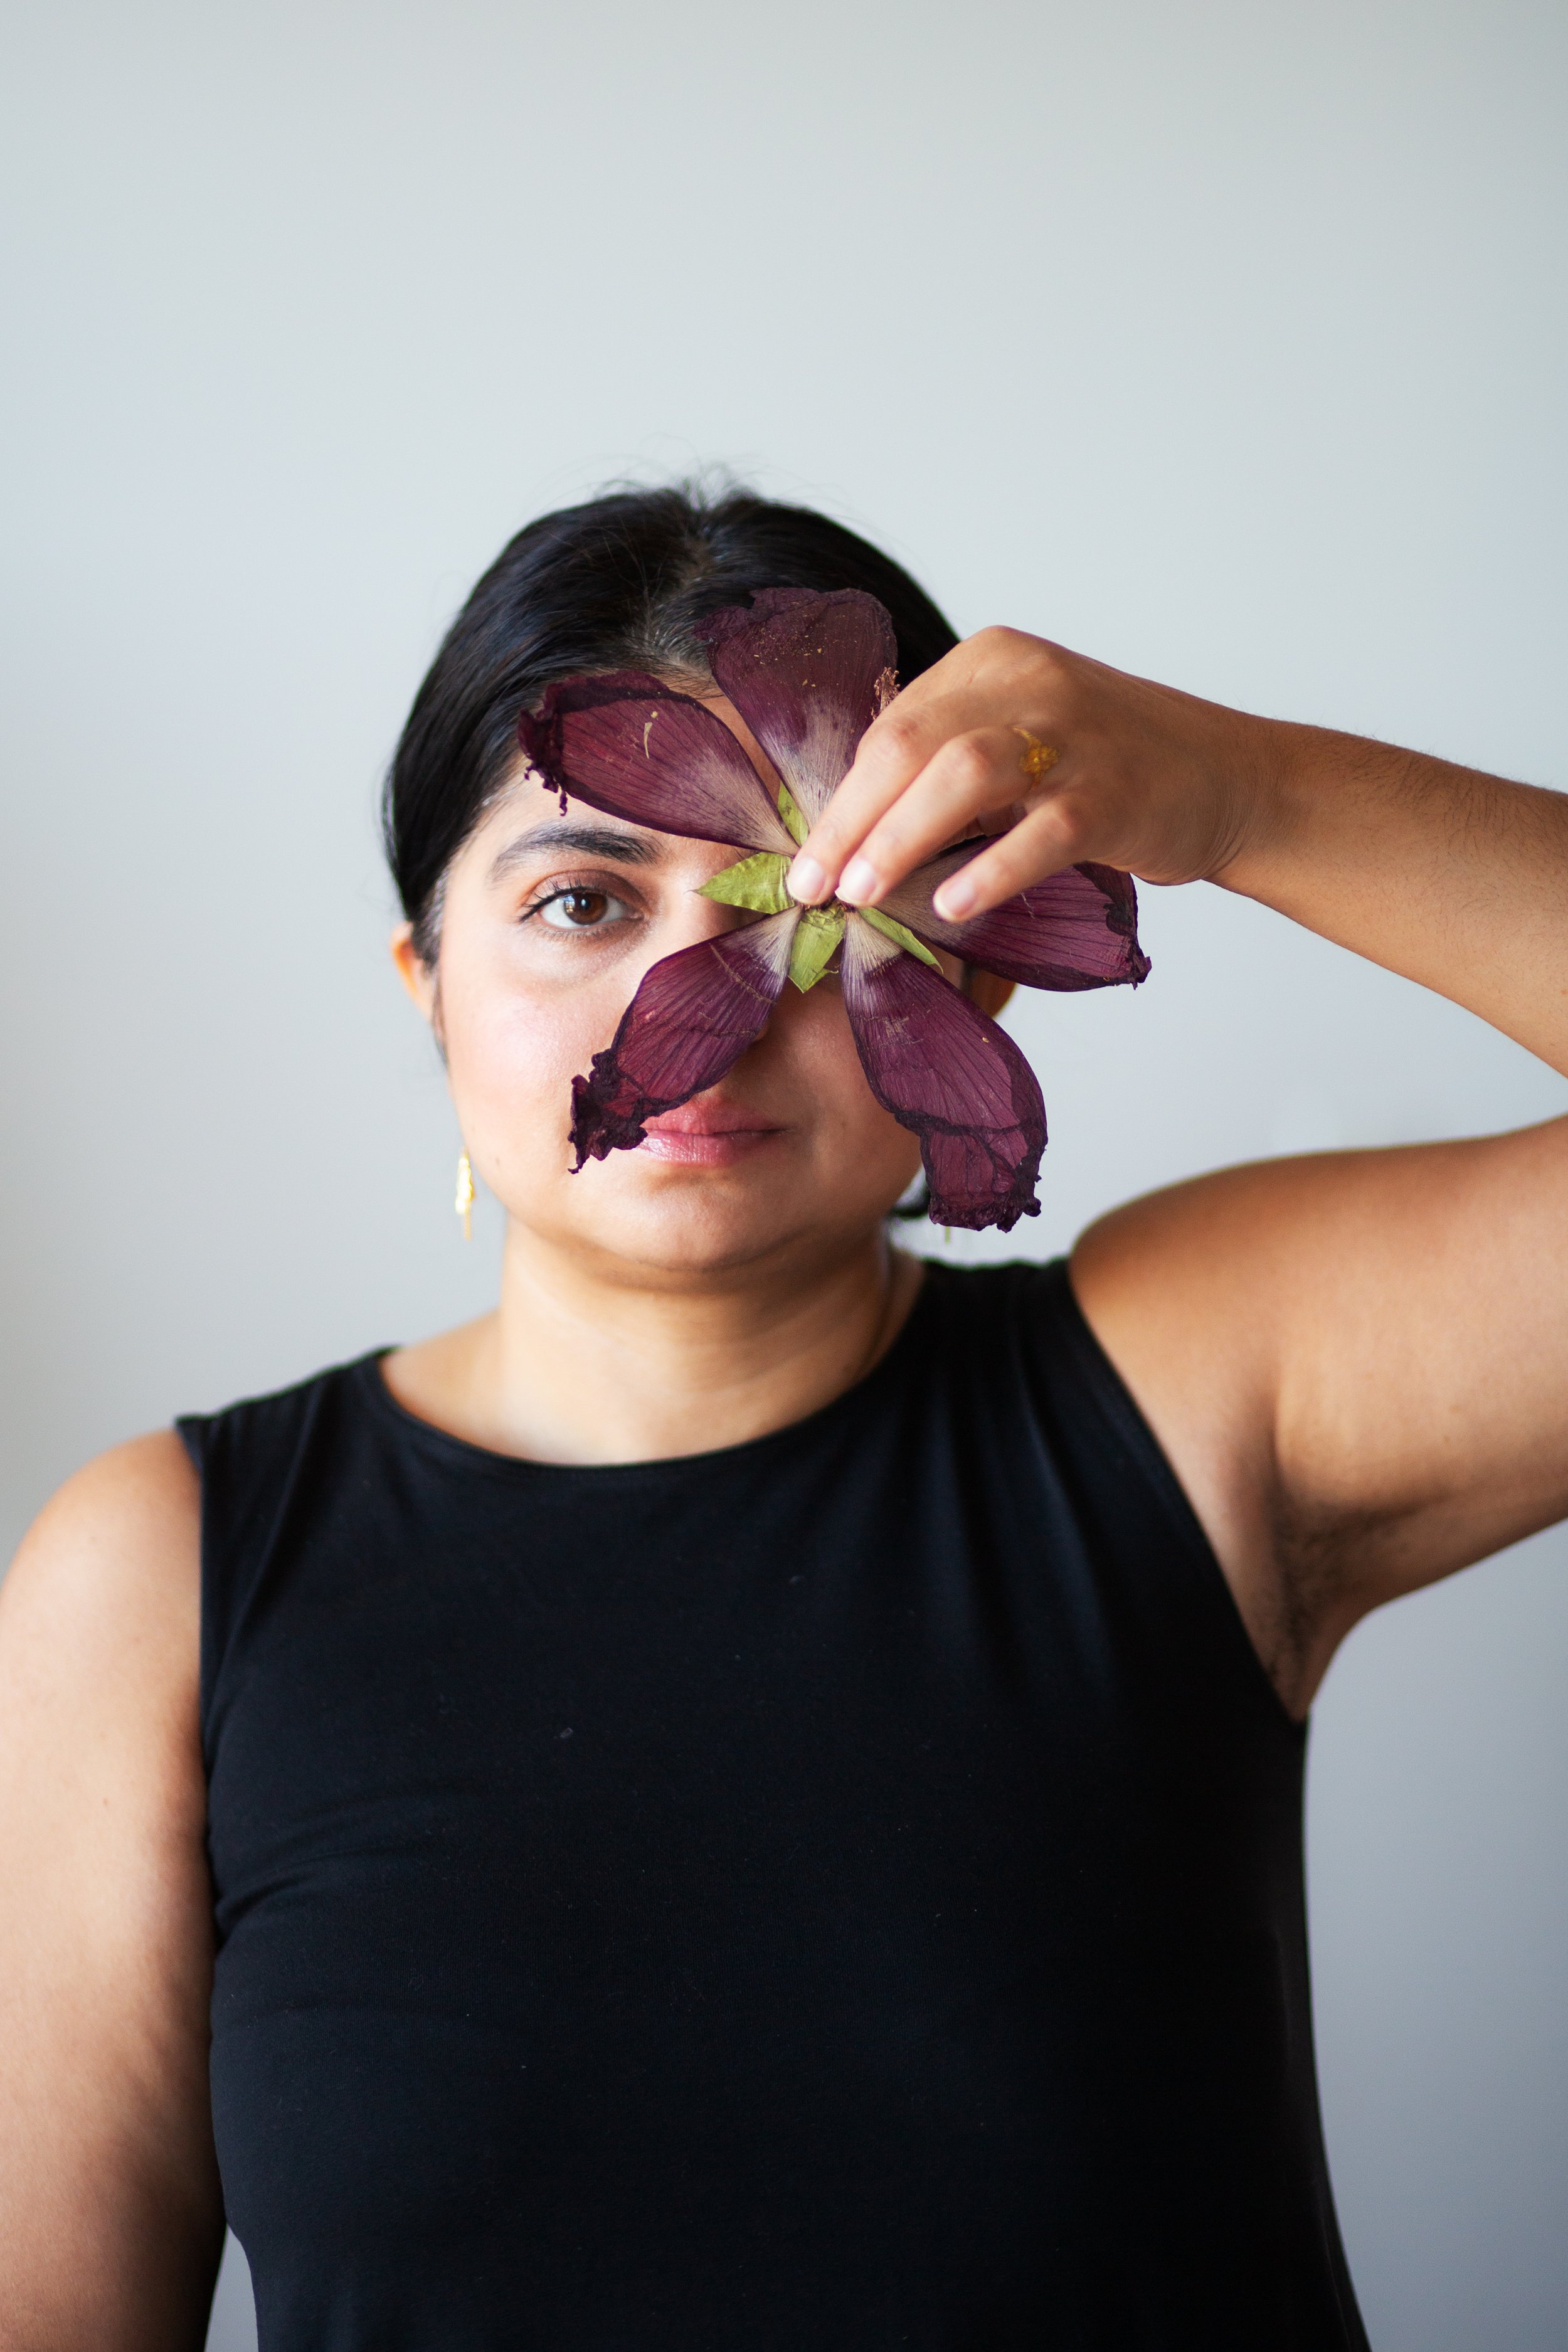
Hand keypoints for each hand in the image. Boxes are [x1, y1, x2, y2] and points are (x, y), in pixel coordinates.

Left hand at [786, 626, 1277, 919]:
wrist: (1229, 776)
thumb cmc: (1107, 770)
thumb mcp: (1021, 738)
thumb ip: (946, 766)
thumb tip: (851, 838)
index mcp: (993, 661)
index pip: (892, 727)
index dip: (840, 799)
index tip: (804, 862)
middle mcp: (1030, 682)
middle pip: (911, 744)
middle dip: (851, 821)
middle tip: (814, 888)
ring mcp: (1075, 736)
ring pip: (962, 773)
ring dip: (900, 837)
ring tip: (863, 894)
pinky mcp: (1116, 793)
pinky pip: (1040, 831)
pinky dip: (989, 870)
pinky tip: (950, 906)